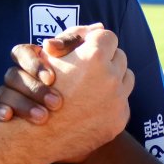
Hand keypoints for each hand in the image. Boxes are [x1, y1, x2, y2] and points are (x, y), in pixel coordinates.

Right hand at [0, 26, 96, 122]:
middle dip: (34, 89)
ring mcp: (6, 97)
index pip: (22, 53)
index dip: (35, 64)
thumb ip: (84, 45)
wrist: (61, 130)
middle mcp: (16, 78)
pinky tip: (9, 119)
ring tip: (43, 118)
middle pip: (11, 76)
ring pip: (2, 93)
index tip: (51, 78)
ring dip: (22, 105)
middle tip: (56, 104)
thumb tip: (98, 28)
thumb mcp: (82, 63)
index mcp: (30, 63)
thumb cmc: (77, 89)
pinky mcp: (3, 116)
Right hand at [38, 27, 133, 162]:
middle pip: (120, 57)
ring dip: (114, 78)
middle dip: (108, 60)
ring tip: (95, 85)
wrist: (37, 136)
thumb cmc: (38, 91)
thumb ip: (73, 38)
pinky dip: (112, 102)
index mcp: (94, 56)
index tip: (88, 49)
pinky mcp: (119, 119)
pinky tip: (94, 105)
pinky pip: (123, 102)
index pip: (107, 37)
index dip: (96, 42)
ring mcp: (117, 100)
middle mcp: (110, 77)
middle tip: (91, 68)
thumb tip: (98, 27)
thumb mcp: (49, 57)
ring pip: (127, 78)